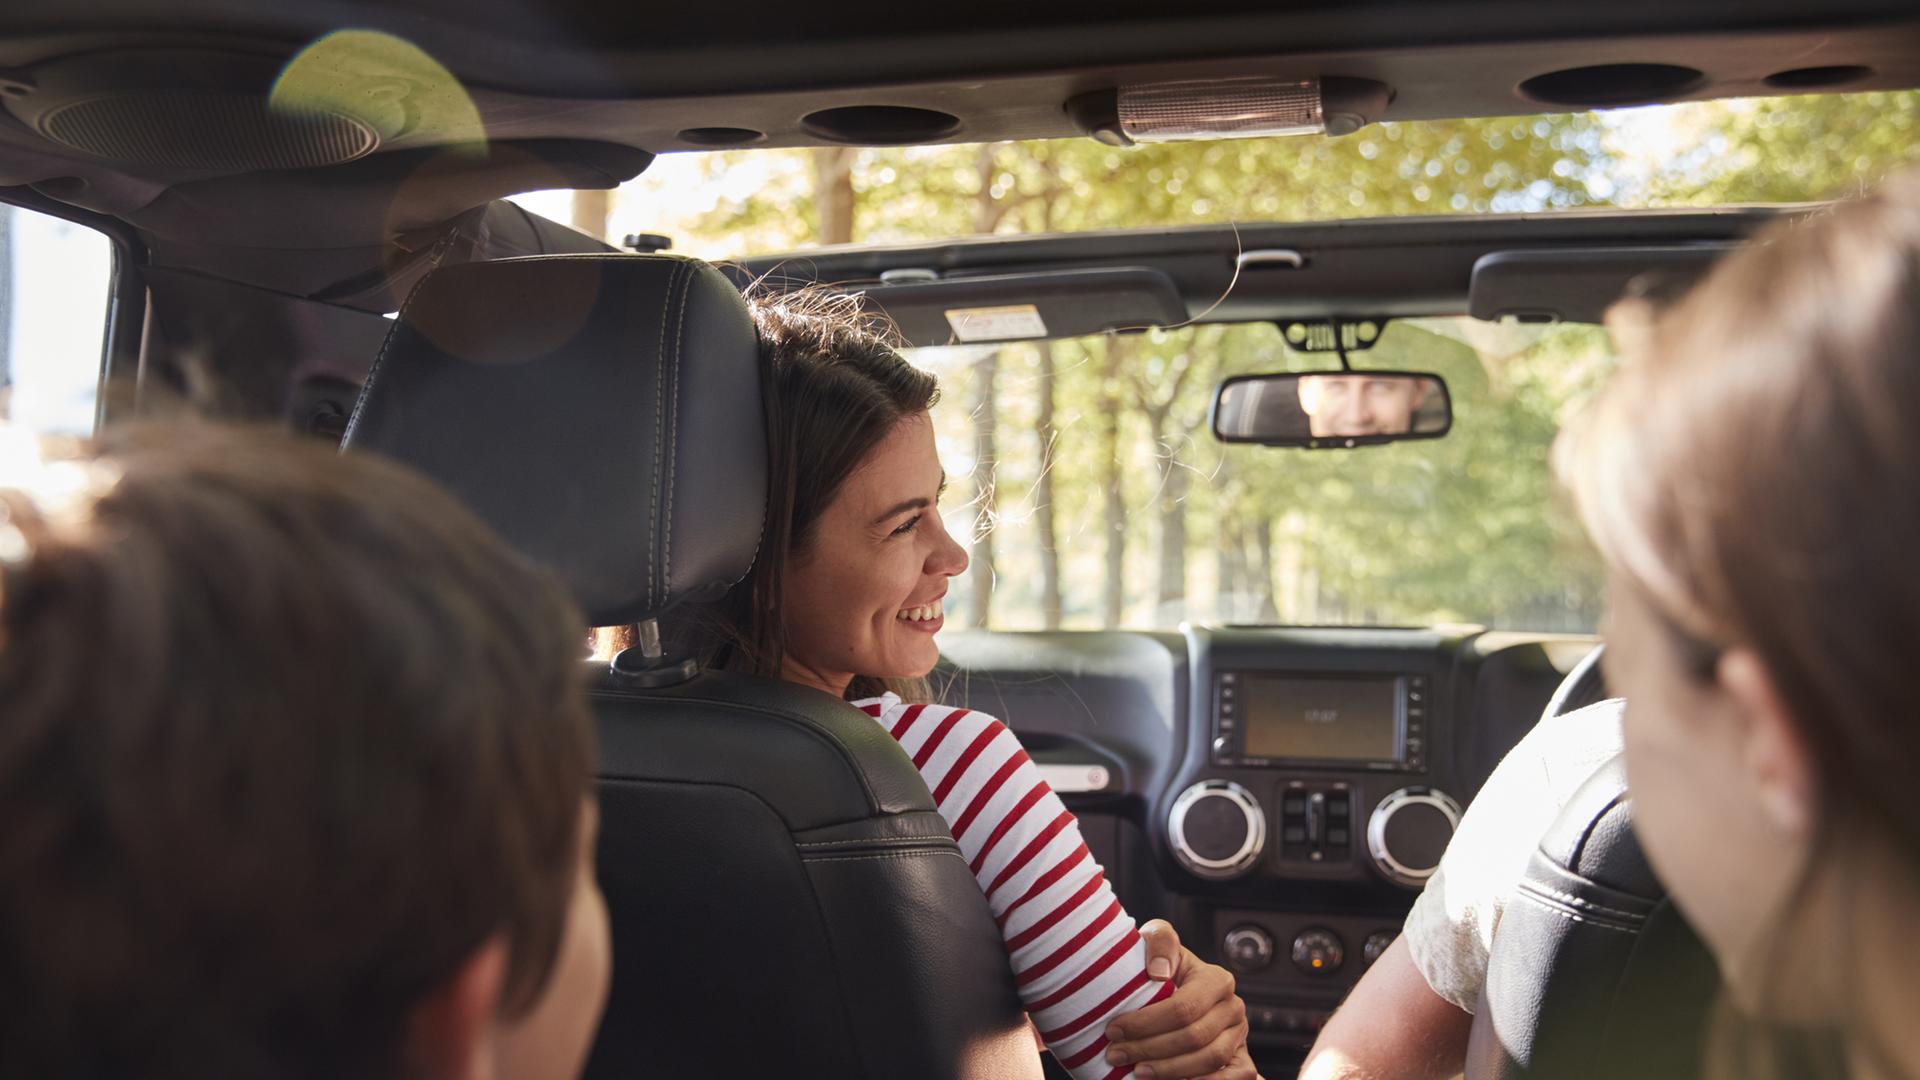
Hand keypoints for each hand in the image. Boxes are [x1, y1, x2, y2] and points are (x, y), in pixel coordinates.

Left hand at [1102, 920, 1257, 1078]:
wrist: (1178, 991)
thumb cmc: (1163, 969)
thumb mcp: (1158, 942)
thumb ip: (1160, 942)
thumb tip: (1159, 972)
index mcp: (1217, 979)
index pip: (1184, 1007)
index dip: (1146, 1023)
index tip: (1114, 1030)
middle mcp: (1233, 1007)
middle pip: (1194, 1037)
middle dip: (1150, 1049)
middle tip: (1116, 1054)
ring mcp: (1240, 1036)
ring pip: (1209, 1060)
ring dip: (1169, 1070)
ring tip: (1136, 1070)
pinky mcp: (1242, 1061)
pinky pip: (1229, 1079)